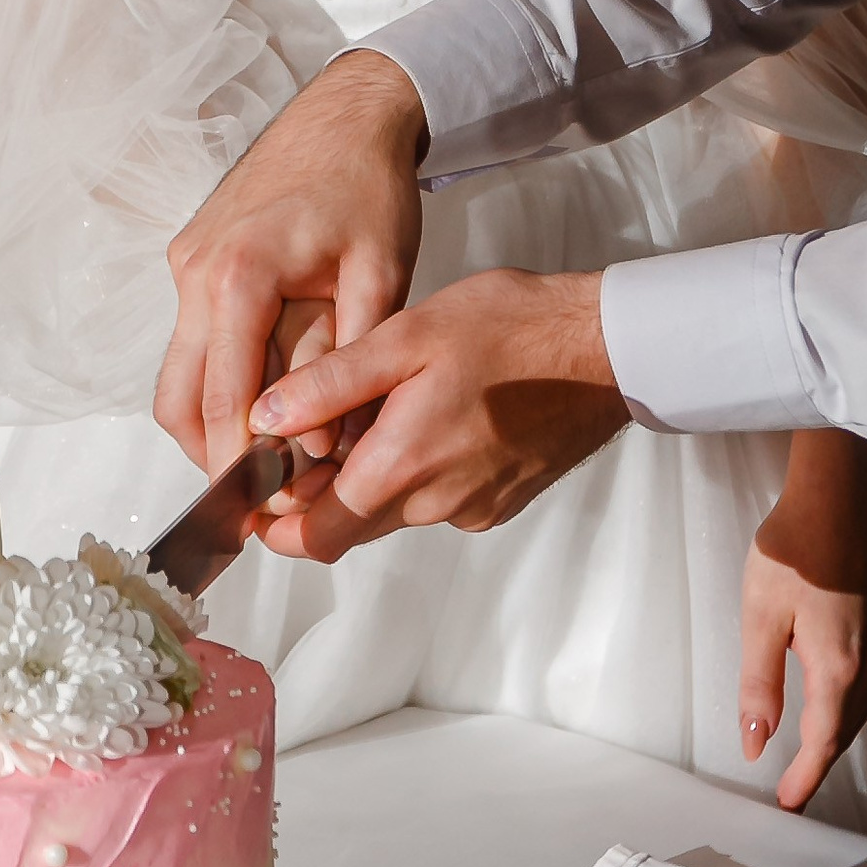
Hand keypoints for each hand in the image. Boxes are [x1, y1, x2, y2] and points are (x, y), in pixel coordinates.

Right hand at [156, 52, 427, 476]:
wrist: (348, 113)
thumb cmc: (369, 188)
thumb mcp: (379, 277)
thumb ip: (347, 364)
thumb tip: (322, 446)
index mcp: (239, 277)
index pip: (222, 399)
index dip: (236, 463)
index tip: (259, 510)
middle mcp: (197, 273)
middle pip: (178, 398)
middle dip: (210, 454)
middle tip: (257, 495)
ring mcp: (187, 264)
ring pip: (178, 372)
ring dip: (210, 419)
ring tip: (266, 454)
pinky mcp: (193, 257)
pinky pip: (192, 337)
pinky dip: (217, 377)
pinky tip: (265, 394)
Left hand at [242, 270, 628, 560]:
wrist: (608, 349)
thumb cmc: (514, 329)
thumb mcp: (407, 335)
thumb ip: (330, 383)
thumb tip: (265, 416)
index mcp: (404, 465)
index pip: (317, 537)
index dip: (278, 527)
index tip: (257, 499)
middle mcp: (437, 503)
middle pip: (352, 525)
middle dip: (321, 495)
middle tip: (307, 439)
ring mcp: (474, 505)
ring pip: (396, 509)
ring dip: (374, 477)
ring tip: (380, 409)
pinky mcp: (502, 499)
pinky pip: (440, 499)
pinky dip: (420, 471)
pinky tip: (433, 415)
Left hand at [739, 434, 866, 809]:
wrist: (842, 492)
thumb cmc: (795, 548)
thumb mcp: (760, 617)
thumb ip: (758, 685)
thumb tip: (756, 741)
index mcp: (840, 668)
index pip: (824, 742)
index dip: (806, 778)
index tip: (788, 805)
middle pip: (848, 730)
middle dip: (820, 763)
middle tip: (793, 790)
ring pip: (862, 707)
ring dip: (837, 735)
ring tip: (810, 756)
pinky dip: (851, 706)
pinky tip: (834, 702)